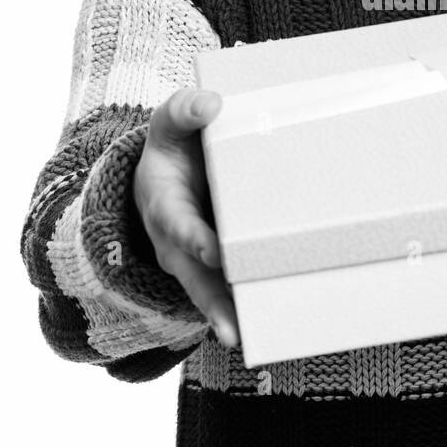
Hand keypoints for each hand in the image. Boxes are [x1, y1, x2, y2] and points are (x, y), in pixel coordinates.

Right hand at [131, 87, 238, 347]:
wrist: (170, 171)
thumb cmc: (174, 148)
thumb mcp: (169, 125)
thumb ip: (183, 111)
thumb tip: (209, 103)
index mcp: (165, 207)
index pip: (178, 227)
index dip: (195, 241)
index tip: (213, 251)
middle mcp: (180, 244)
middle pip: (196, 279)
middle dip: (214, 303)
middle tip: (232, 328)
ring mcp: (200, 262)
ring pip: (214, 295)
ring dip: (234, 317)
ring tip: (257, 343)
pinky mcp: (221, 268)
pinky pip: (234, 291)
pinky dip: (252, 307)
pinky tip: (281, 322)